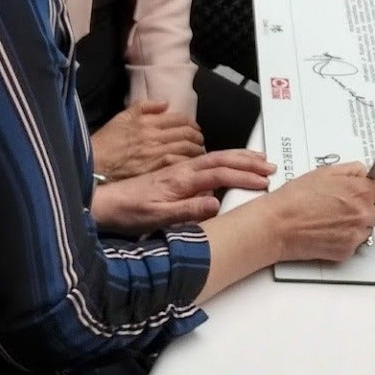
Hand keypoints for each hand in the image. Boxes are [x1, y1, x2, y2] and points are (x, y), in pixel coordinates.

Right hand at [91, 99, 203, 179]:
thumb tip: (165, 103)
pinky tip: (190, 165)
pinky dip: (187, 163)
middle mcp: (154, 136)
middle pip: (186, 133)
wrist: (93, 164)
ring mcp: (155, 153)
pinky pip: (177, 163)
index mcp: (148, 121)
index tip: (195, 128)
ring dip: (196, 150)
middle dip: (197, 137)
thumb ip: (144, 107)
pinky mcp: (153, 169)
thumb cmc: (106, 140)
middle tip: (200, 140)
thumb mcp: (123, 116)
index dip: (191, 123)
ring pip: (185, 148)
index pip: (180, 119)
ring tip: (198, 152)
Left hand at [92, 149, 274, 234]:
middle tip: (269, 165)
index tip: (264, 180)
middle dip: (247, 161)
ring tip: (257, 160)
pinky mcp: (175, 174)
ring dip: (238, 158)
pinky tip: (228, 165)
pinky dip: (224, 161)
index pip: (220, 174)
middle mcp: (183, 170)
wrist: (105, 203)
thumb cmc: (130, 212)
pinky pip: (207, 163)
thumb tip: (217, 202)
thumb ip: (188, 209)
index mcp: (182, 178)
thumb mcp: (158, 217)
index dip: (244, 176)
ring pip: (215, 158)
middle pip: (221, 159)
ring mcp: (179, 170)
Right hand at [263, 161, 374, 261]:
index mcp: (361, 192)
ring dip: (359, 223)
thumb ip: (353, 170)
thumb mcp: (327, 172)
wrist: (279, 224)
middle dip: (370, 206)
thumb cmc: (298, 197)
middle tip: (350, 203)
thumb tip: (366, 172)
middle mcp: (362, 215)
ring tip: (335, 216)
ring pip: (369, 228)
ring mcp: (355, 235)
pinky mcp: (346, 252)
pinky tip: (329, 229)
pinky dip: (346, 237)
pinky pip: (355, 243)